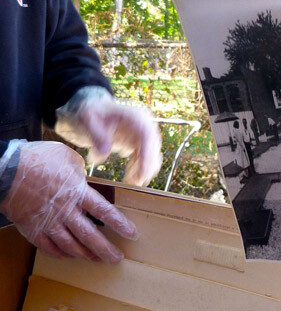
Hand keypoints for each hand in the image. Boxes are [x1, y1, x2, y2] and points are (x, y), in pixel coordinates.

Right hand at [0, 141, 137, 262]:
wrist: (6, 170)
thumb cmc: (38, 158)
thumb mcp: (68, 157)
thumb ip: (80, 171)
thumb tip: (84, 179)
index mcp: (77, 192)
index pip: (104, 212)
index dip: (120, 224)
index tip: (131, 233)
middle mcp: (65, 211)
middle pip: (90, 235)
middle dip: (105, 249)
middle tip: (117, 259)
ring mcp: (48, 222)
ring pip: (70, 245)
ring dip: (85, 254)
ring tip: (97, 260)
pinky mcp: (32, 228)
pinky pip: (48, 247)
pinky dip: (60, 253)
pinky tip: (68, 256)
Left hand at [55, 87, 161, 186]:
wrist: (92, 110)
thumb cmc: (90, 112)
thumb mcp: (87, 120)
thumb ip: (96, 135)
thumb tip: (103, 154)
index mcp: (135, 117)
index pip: (147, 136)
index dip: (147, 154)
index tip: (142, 172)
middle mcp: (144, 125)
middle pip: (153, 147)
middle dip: (146, 166)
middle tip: (134, 182)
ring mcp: (142, 135)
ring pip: (151, 155)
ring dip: (143, 170)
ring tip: (130, 182)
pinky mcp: (138, 144)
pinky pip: (143, 159)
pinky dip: (139, 169)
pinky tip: (130, 178)